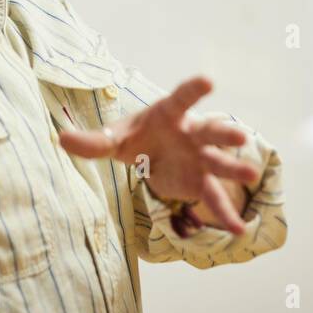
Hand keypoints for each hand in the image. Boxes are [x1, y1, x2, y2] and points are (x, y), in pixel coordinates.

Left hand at [57, 77, 259, 233]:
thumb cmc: (135, 137)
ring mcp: (200, 157)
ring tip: (251, 176)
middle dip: (224, 133)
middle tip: (240, 136)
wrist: (149, 154)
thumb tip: (61, 138)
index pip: (182, 98)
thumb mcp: (114, 138)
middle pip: (209, 130)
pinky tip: (239, 230)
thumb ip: (92, 141)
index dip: (194, 89)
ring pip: (218, 162)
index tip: (208, 81)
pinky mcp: (200, 181)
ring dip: (234, 169)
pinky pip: (214, 197)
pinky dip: (225, 214)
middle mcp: (191, 133)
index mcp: (170, 114)